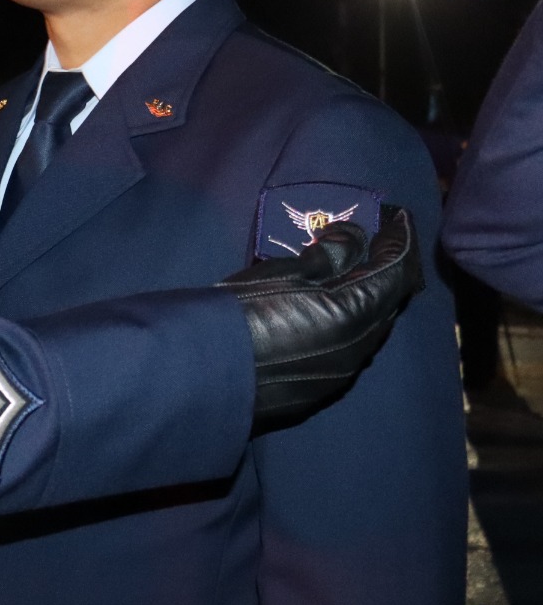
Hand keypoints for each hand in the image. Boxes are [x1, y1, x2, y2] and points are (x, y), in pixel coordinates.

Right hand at [217, 206, 421, 428]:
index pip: (397, 269)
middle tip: (371, 243)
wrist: (207, 370)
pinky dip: (348, 323)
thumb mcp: (285, 270)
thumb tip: (355, 238)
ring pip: (370, 328)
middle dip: (384, 269)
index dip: (398, 239)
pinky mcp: (322, 388)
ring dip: (366, 298)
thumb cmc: (243, 310)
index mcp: (357, 311)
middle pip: (389, 300)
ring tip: (347, 276)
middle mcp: (361, 346)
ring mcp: (343, 372)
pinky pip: (350, 348)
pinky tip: (326, 314)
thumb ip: (328, 255)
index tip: (394, 216)